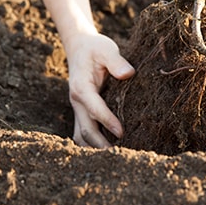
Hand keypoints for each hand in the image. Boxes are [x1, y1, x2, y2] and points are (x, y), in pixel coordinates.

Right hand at [66, 32, 134, 147]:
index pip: (94, 109)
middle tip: (120, 156)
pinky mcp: (82, 111)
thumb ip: (117, 61)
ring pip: (81, 135)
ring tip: (115, 157)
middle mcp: (76, 101)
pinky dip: (93, 142)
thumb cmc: (95, 48)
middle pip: (85, 130)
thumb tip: (128, 74)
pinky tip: (109, 148)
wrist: (79, 47)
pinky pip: (84, 131)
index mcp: (81, 87)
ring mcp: (77, 108)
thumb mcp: (106, 49)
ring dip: (95, 147)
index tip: (122, 133)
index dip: (107, 122)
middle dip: (100, 144)